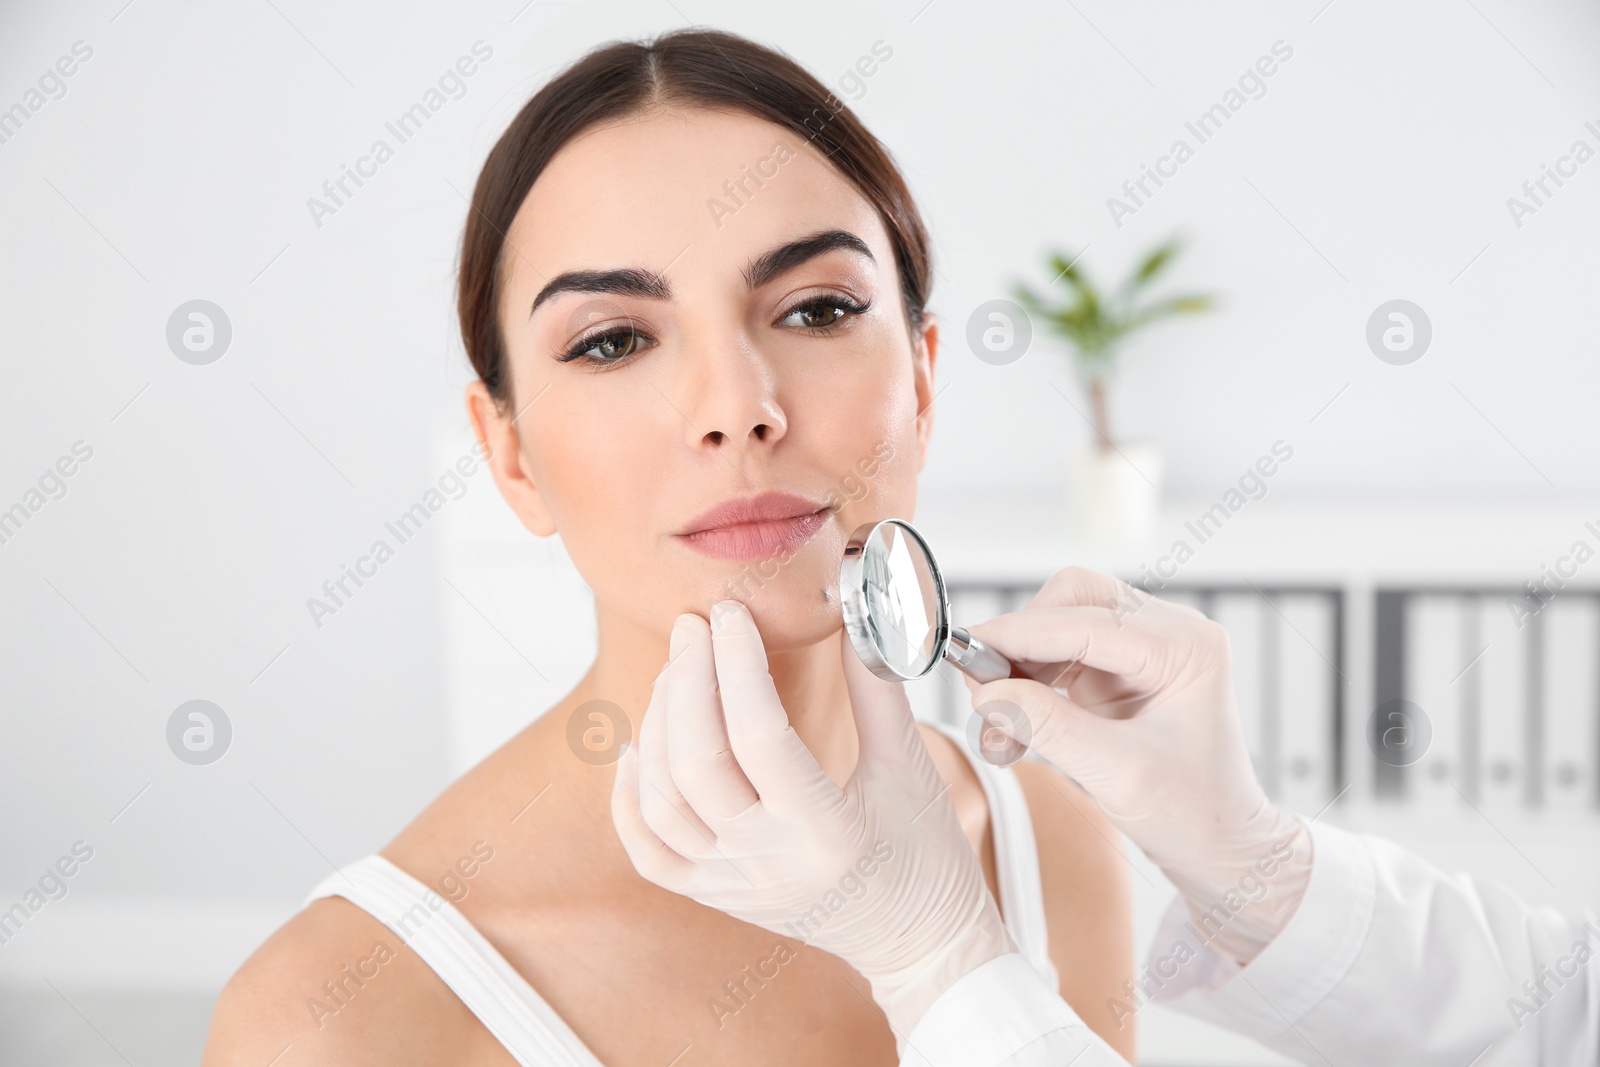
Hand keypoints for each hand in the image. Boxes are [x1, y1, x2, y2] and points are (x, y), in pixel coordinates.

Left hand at [610, 600, 1015, 1042]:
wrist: (917, 942)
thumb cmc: (924, 858)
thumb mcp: (911, 767)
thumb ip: (877, 690)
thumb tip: (854, 616)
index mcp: (826, 832)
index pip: (761, 736)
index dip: (737, 665)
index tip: (732, 615)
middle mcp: (769, 863)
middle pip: (697, 763)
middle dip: (686, 681)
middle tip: (693, 627)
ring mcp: (733, 885)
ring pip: (662, 800)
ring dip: (657, 724)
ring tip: (675, 672)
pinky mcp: (714, 896)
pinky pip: (647, 850)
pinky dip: (630, 796)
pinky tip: (636, 746)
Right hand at [961, 568, 1310, 963]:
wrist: (1217, 842)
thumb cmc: (1191, 812)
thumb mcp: (1117, 774)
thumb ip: (1049, 727)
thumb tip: (987, 694)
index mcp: (1187, 647)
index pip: (1090, 621)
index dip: (1023, 632)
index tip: (969, 649)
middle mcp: (1169, 632)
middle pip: (1074, 598)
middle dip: (1023, 637)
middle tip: (983, 684)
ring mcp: (1144, 645)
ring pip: (1061, 619)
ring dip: (1021, 661)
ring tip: (999, 718)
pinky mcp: (1119, 666)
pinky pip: (1060, 651)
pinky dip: (1030, 679)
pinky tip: (1015, 722)